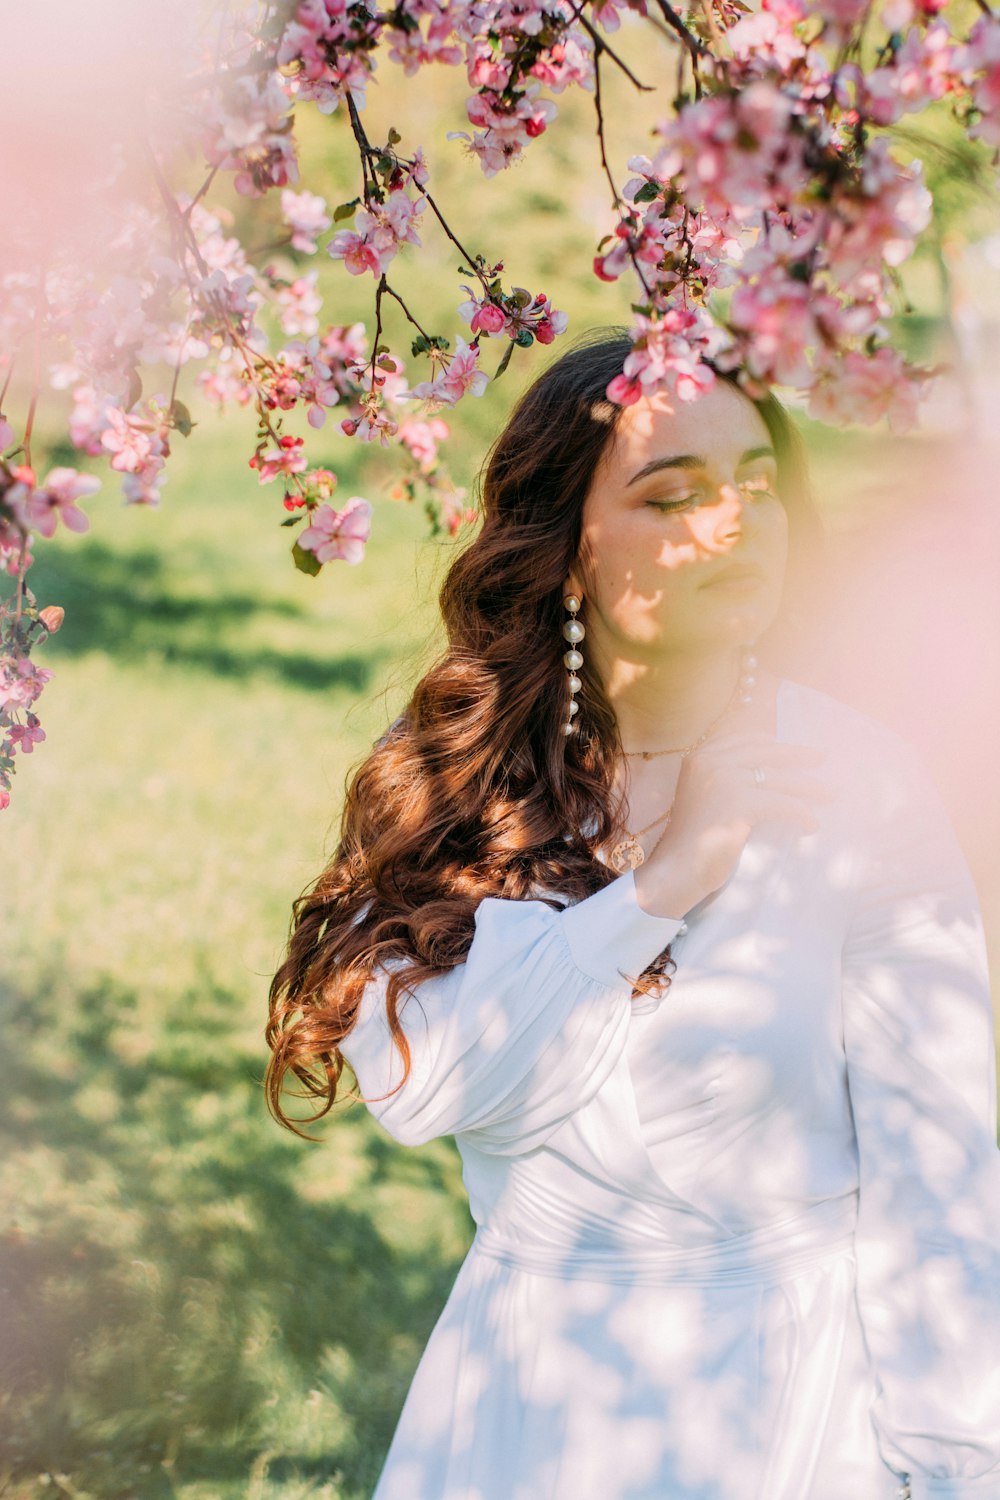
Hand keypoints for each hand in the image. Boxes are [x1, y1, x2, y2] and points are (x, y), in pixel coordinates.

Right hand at [633, 731, 835, 918]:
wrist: (676, 869)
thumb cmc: (693, 840)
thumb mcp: (704, 796)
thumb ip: (725, 777)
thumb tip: (767, 770)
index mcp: (699, 757)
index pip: (744, 739)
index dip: (772, 743)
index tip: (791, 749)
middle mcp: (709, 761)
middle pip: (765, 753)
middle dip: (797, 755)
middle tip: (822, 757)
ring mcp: (722, 779)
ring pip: (778, 779)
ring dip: (808, 787)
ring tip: (829, 794)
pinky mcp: (737, 803)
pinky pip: (781, 804)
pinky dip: (800, 814)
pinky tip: (811, 824)